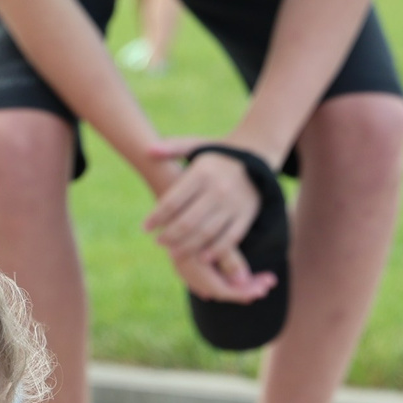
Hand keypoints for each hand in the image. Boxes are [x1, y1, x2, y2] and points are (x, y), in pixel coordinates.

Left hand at [143, 143, 275, 304]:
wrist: (257, 154)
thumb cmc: (218, 153)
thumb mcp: (196, 145)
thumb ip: (173, 147)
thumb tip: (148, 150)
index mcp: (202, 173)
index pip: (173, 201)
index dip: (156, 217)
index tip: (145, 228)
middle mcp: (218, 190)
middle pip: (187, 222)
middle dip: (169, 236)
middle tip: (158, 242)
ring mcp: (233, 205)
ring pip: (206, 233)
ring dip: (187, 247)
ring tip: (173, 253)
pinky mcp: (246, 215)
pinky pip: (230, 239)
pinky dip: (215, 251)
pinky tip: (201, 258)